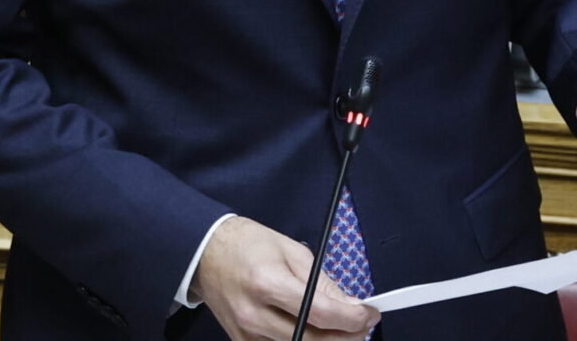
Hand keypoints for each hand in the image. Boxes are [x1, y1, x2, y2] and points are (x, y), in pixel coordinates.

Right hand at [193, 216, 379, 340]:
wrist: (205, 255)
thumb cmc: (249, 245)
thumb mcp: (292, 251)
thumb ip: (323, 282)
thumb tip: (352, 305)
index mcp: (268, 283)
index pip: (320, 313)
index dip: (353, 318)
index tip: (371, 313)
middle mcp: (255, 315)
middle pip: (313, 340)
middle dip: (347, 336)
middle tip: (363, 324)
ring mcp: (246, 334)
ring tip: (343, 328)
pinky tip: (317, 333)